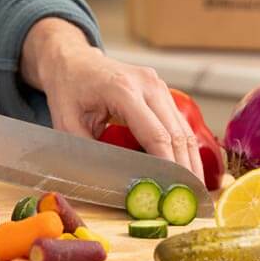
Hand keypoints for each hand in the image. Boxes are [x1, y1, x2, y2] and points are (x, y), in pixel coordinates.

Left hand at [20, 18, 203, 181]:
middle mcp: (147, 84)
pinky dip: (184, 147)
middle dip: (185, 169)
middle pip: (176, 133)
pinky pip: (178, 123)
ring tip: (193, 191)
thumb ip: (89, 151)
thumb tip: (111, 181)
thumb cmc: (67, 90)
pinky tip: (187, 170)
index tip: (174, 192)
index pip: (156, 134)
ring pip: (183, 129)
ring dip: (190, 161)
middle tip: (191, 200)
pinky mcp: (161, 90)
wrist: (72, 60)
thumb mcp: (66, 123)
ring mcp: (157, 84)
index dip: (168, 166)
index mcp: (122, 90)